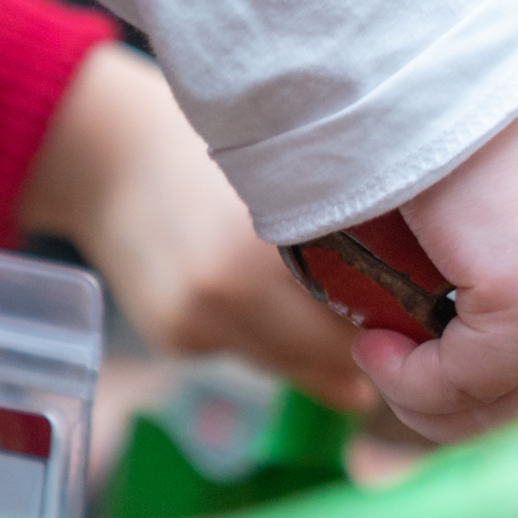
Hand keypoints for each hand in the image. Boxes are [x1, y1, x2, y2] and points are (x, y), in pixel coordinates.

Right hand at [19, 45, 367, 410]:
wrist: (104, 156)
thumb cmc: (211, 158)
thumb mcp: (285, 180)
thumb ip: (343, 239)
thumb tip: (395, 308)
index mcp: (272, 239)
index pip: (362, 311)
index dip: (394, 315)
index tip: (414, 311)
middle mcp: (232, 288)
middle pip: (329, 350)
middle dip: (358, 342)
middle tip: (380, 318)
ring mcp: (199, 319)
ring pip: (291, 361)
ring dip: (311, 344)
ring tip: (307, 293)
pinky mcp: (175, 337)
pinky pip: (247, 353)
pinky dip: (261, 334)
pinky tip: (247, 291)